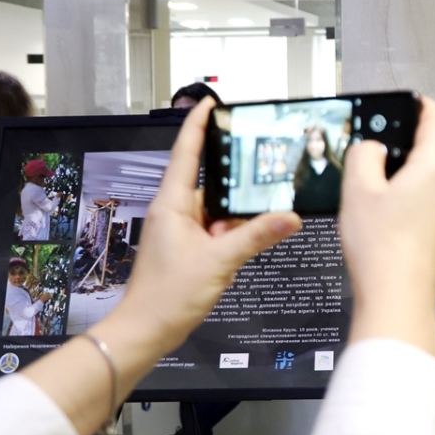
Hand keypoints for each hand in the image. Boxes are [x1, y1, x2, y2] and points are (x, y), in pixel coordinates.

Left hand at [25, 100, 300, 434]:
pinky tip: (246, 244)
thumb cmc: (167, 296)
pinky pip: (215, 230)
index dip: (199, 125)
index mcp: (172, 204)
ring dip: (236, 217)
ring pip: (216, 210)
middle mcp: (174, 212)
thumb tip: (289, 217)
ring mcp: (179, 231)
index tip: (211, 104)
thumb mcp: (220, 261)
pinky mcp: (186, 249)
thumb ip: (256, 236)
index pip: (185, 152)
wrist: (145, 331)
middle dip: (236, 183)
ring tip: (258, 221)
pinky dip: (231, 234)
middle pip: (209, 182)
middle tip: (264, 173)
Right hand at [340, 97, 434, 353]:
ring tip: (374, 185)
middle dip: (406, 145)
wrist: (398, 297)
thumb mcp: (357, 188)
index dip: (420, 105)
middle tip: (376, 146)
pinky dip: (410, 198)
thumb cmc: (380, 246)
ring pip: (430, 178)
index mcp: (434, 167)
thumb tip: (373, 148)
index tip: (410, 100)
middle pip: (431, 150)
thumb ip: (364, 155)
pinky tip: (385, 214)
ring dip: (407, 174)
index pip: (434, 119)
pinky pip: (429, 202)